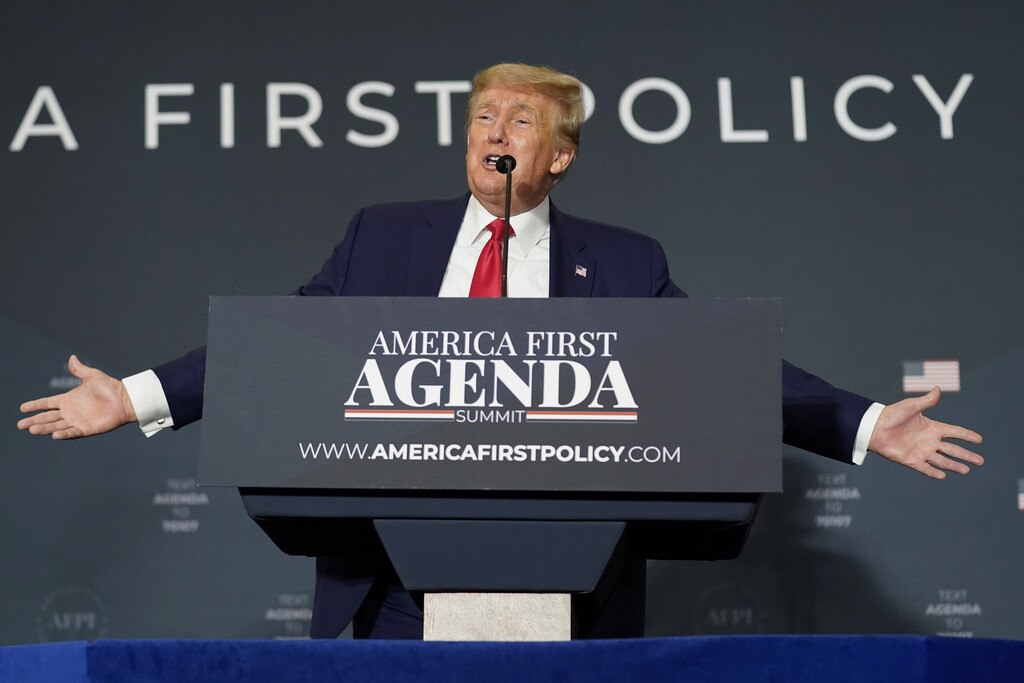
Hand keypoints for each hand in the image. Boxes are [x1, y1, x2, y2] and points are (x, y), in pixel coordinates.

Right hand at [17, 355, 136, 438]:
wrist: (126, 399)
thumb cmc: (110, 387)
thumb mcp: (93, 376)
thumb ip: (80, 369)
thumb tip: (72, 357)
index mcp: (69, 399)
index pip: (47, 403)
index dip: (35, 405)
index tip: (22, 408)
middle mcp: (70, 412)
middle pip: (48, 417)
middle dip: (34, 421)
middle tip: (20, 425)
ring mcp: (77, 421)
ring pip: (56, 426)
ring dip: (44, 428)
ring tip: (31, 430)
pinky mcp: (87, 429)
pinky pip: (72, 432)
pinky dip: (63, 434)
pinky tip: (53, 435)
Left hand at [868, 387, 982, 478]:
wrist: (873, 428)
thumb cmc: (891, 415)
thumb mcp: (911, 406)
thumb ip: (926, 401)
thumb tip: (938, 388)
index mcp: (931, 427)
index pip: (954, 432)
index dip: (966, 435)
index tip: (979, 439)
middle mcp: (928, 441)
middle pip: (952, 449)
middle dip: (966, 455)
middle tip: (981, 461)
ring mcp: (920, 451)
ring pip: (942, 460)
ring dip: (954, 465)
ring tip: (967, 470)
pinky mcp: (910, 460)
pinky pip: (925, 468)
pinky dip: (934, 472)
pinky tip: (943, 476)